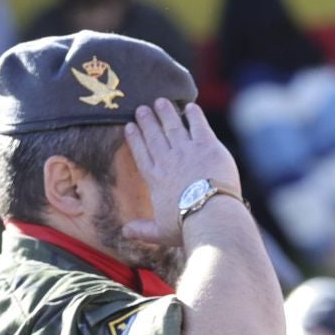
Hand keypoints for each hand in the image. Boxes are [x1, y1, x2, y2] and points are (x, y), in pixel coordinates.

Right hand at [120, 100, 241, 248]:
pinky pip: (199, 125)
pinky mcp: (207, 145)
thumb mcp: (159, 231)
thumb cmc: (185, 226)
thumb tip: (125, 233)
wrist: (209, 215)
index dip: (135, 138)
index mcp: (155, 178)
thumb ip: (142, 230)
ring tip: (160, 101)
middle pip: (154, 136)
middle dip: (147, 120)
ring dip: (166, 112)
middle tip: (141, 108)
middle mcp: (168, 160)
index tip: (129, 126)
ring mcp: (187, 150)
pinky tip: (190, 106)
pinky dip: (194, 114)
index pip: (141, 153)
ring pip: (173, 126)